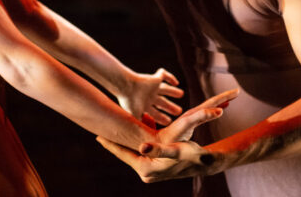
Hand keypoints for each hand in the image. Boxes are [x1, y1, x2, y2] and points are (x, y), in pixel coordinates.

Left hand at [96, 88, 238, 181]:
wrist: (204, 163)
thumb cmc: (190, 155)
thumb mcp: (174, 149)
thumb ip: (157, 149)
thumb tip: (141, 147)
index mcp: (145, 168)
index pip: (123, 154)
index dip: (110, 144)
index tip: (97, 135)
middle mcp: (145, 172)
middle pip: (126, 153)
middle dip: (116, 141)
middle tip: (101, 129)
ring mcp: (149, 171)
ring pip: (133, 151)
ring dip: (126, 140)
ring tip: (113, 128)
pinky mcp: (154, 167)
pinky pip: (141, 152)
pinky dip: (137, 141)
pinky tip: (135, 129)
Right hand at [116, 68, 182, 125]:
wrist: (126, 86)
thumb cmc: (129, 102)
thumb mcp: (136, 117)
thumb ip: (143, 125)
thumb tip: (147, 137)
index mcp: (143, 106)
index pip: (154, 113)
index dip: (161, 117)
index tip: (169, 122)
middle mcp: (148, 97)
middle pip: (162, 102)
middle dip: (170, 107)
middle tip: (179, 111)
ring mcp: (152, 87)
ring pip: (165, 89)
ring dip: (173, 91)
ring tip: (181, 94)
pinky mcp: (154, 79)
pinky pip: (164, 75)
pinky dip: (170, 77)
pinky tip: (176, 82)